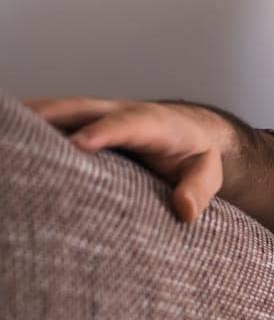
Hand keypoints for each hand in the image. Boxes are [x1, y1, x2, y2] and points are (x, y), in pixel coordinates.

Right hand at [25, 96, 241, 222]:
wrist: (189, 131)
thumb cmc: (195, 156)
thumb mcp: (208, 173)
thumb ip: (199, 190)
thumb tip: (184, 210)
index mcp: (153, 123)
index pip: (126, 124)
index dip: (102, 132)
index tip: (79, 145)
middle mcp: (119, 113)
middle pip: (81, 108)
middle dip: (51, 115)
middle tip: (21, 130)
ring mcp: (97, 115)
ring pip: (62, 111)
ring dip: (33, 117)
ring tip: (7, 132)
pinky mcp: (84, 123)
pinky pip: (56, 121)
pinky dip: (33, 125)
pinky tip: (12, 138)